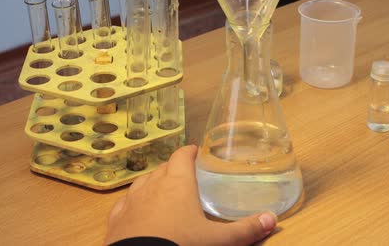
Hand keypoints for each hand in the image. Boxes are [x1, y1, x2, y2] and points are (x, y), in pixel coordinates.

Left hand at [105, 145, 277, 245]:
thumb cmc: (181, 244)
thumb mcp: (218, 240)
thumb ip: (245, 229)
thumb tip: (272, 219)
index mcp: (177, 183)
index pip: (182, 155)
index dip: (189, 152)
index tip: (195, 152)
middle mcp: (152, 185)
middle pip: (163, 167)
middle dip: (173, 169)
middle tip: (186, 176)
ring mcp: (131, 201)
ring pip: (143, 182)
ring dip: (153, 183)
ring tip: (163, 191)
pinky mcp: (116, 219)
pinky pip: (125, 203)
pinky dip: (134, 203)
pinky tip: (137, 209)